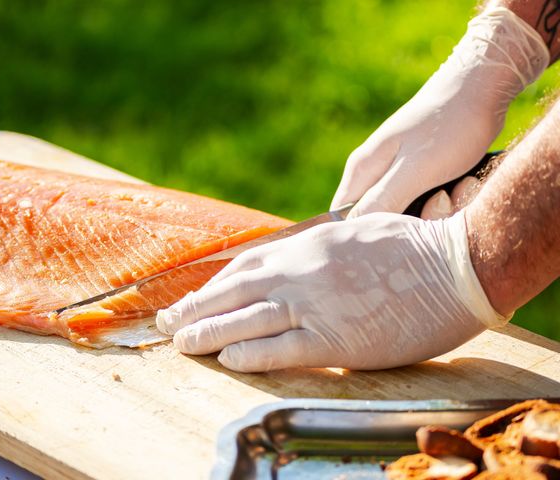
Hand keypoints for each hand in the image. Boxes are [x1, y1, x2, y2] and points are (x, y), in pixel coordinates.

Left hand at [156, 212, 508, 371]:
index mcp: (306, 246)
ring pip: (248, 320)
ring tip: (181, 343)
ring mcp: (316, 305)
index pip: (244, 267)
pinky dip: (251, 354)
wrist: (455, 264)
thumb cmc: (410, 247)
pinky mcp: (337, 340)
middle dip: (196, 308)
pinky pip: (283, 349)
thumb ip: (318, 248)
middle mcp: (301, 273)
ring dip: (209, 332)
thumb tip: (293, 259)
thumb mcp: (354, 232)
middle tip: (167, 322)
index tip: (192, 297)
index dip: (212, 285)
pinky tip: (227, 358)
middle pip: (234, 293)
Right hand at [331, 6, 547, 216]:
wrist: (482, 86)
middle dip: (412, 221)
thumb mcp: (415, 170)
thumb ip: (381, 201)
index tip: (401, 230)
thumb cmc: (448, 126)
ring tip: (457, 187)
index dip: (366, 234)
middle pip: (379, 219)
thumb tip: (353, 231)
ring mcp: (394, 172)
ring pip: (406, 212)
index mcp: (360, 171)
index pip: (342, 221)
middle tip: (442, 200)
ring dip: (437, 210)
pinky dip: (447, 199)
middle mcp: (371, 173)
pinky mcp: (416, 172)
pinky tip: (462, 184)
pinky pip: (424, 201)